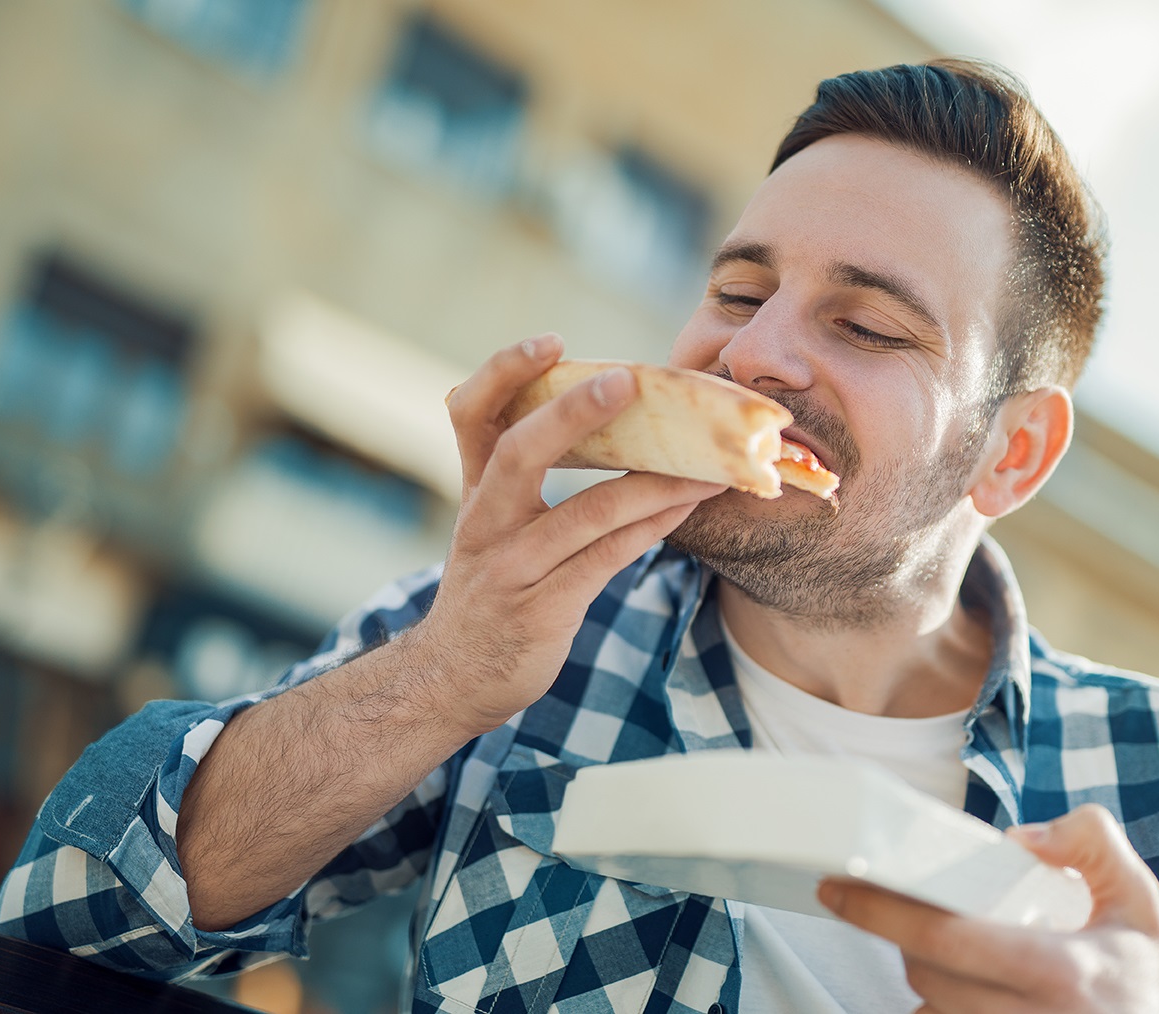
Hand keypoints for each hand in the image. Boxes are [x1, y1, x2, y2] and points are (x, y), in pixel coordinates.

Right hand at [410, 334, 724, 733]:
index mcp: (475, 489)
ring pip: (586, 511)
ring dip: (653, 481)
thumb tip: (596, 412)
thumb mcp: (489, 523)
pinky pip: (607, 557)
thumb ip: (519, 473)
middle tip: (627, 380)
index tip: (549, 341)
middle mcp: (486, 521)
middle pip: (519, 449)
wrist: (452, 676)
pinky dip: (653, 526)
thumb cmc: (490, 587)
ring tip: (706, 462)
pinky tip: (689, 505)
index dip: (503, 372)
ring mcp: (512, 567)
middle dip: (572, 410)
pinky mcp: (543, 607)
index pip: (470, 412)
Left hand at [817, 804, 1158, 1012]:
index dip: (882, 911)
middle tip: (897, 908)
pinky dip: (939, 1010)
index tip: (840, 887)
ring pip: (927, 1011)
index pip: (946, 940)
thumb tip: (1020, 838)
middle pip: (924, 977)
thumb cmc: (1146, 983)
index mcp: (1060, 972)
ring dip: (922, 981)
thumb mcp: (1137, 901)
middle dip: (902, 938)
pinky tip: (959, 990)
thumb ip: (1090, 843)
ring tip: (938, 953)